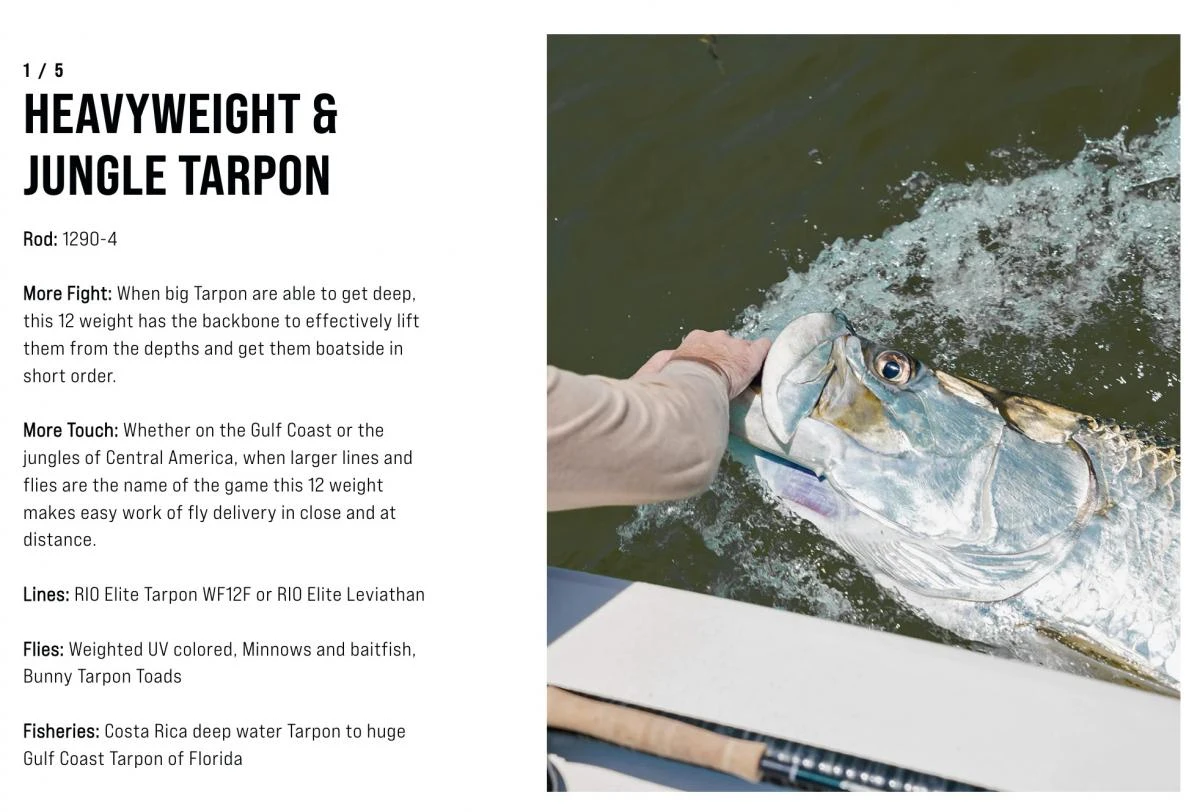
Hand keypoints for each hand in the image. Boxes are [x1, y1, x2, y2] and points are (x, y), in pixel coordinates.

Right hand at [635, 330, 770, 397]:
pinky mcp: (751, 355)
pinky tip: (767, 358)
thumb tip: (643, 377)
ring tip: (742, 370)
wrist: (697, 380)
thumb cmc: (677, 379)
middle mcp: (714, 337)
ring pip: (740, 346)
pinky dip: (764, 352)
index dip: (706, 354)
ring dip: (740, 356)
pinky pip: (762, 347)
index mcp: (693, 341)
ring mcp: (733, 345)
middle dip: (723, 352)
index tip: (706, 365)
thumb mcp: (662, 370)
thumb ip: (661, 367)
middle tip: (723, 371)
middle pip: (722, 341)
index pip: (702, 342)